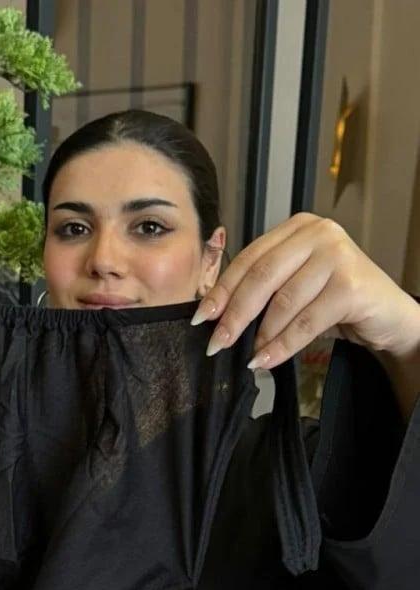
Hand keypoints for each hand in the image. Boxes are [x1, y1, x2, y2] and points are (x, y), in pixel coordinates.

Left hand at [192, 212, 419, 368]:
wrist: (387, 315)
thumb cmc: (336, 301)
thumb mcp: (295, 286)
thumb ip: (264, 289)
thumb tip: (215, 314)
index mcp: (296, 228)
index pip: (249, 258)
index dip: (222, 290)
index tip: (201, 318)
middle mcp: (318, 233)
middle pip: (261, 277)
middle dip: (234, 314)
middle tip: (217, 343)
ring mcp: (337, 255)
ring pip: (283, 302)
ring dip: (261, 335)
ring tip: (249, 355)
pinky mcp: (351, 285)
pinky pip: (305, 322)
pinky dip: (283, 345)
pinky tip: (267, 360)